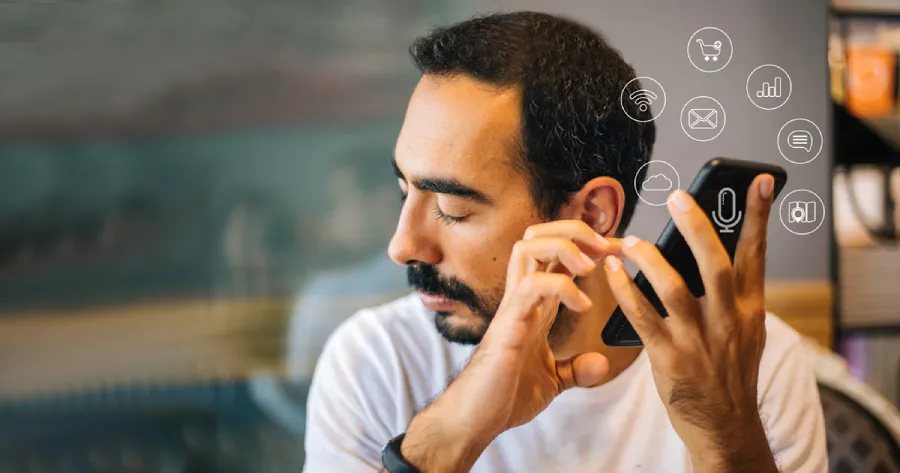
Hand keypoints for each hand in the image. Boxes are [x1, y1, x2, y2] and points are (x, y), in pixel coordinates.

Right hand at [401, 220, 614, 471]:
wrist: (477, 419)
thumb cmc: (504, 395)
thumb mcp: (552, 380)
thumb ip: (575, 368)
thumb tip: (600, 363)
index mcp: (534, 304)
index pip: (555, 254)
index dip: (586, 244)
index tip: (616, 250)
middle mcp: (522, 297)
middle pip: (538, 235)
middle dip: (574, 230)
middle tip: (605, 247)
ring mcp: (513, 306)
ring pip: (528, 247)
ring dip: (565, 247)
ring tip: (590, 268)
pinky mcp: (509, 323)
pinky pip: (532, 285)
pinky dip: (562, 286)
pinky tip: (581, 305)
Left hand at [602, 175, 777, 471]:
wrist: (725, 426)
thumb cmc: (731, 373)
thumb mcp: (747, 332)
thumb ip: (733, 295)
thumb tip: (713, 252)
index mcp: (749, 310)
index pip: (756, 255)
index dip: (758, 217)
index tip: (760, 182)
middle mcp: (727, 321)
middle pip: (714, 265)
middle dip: (697, 228)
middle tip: (678, 197)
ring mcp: (699, 340)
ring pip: (674, 288)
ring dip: (650, 259)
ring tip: (630, 240)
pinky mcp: (670, 358)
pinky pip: (643, 317)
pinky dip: (626, 291)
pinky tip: (613, 272)